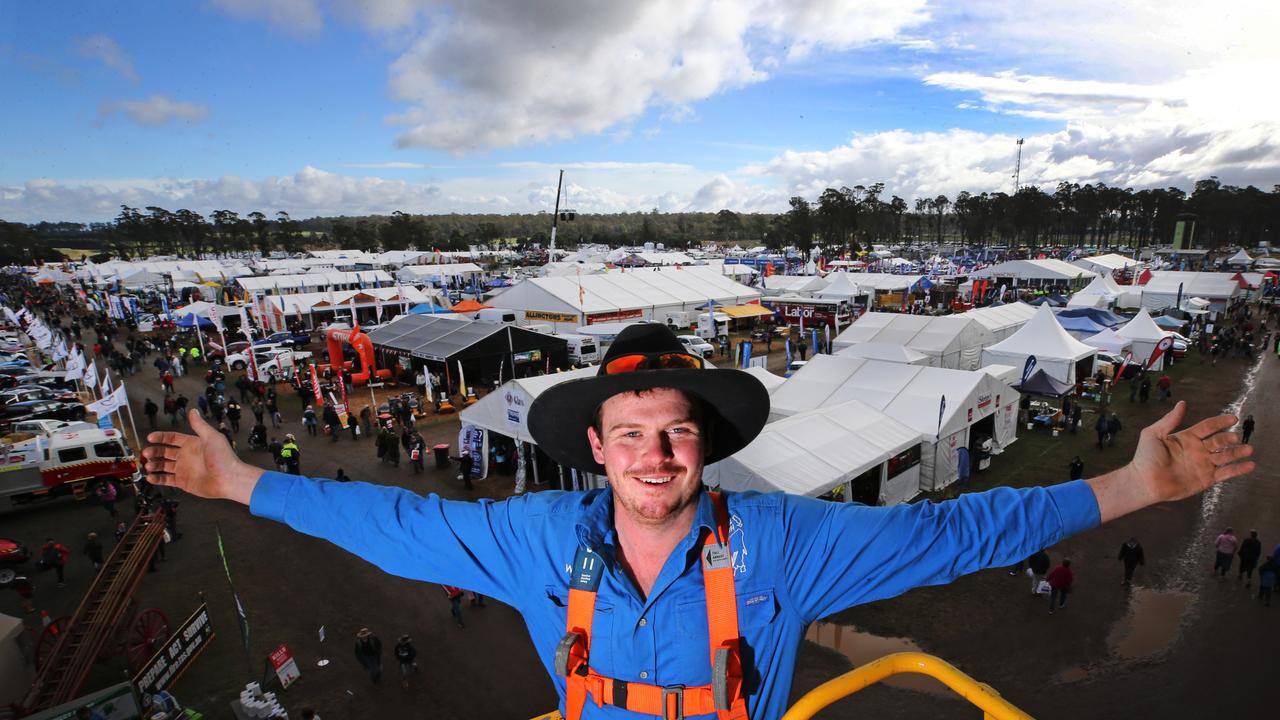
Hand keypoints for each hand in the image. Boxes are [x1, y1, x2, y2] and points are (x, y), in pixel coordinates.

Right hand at [143, 409, 262, 505]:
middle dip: (154, 451)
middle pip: (165, 452)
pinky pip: (167, 480)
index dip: (161, 437)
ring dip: (154, 464)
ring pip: (163, 466)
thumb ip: (199, 425)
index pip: (172, 438)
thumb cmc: (222, 457)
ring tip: (147, 465)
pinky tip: (150, 477)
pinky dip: (157, 479)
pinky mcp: (183, 482)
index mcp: (192, 444)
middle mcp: (186, 456)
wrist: (229, 479)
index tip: (150, 437)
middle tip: (146, 453)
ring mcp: (184, 469)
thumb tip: (193, 410)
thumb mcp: (211, 437)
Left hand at [1129, 401, 1253, 501]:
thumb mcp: (1154, 434)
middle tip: (1235, 438)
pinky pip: (1226, 473)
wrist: (1145, 482)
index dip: (1220, 422)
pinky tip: (1250, 465)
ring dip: (1238, 453)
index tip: (1233, 418)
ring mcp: (1203, 464)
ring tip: (1249, 449)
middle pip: (1219, 441)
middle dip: (1229, 439)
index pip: (1207, 427)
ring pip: (1225, 456)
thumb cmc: (1146, 457)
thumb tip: (1182, 403)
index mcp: (1187, 438)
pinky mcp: (1206, 479)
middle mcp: (1198, 450)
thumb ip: (1169, 420)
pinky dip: (1238, 469)